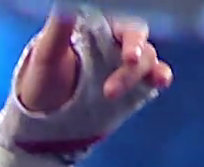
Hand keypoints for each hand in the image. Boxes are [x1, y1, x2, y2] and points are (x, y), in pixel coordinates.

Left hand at [15, 8, 173, 114]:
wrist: (44, 118)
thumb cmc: (43, 79)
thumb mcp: (46, 54)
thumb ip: (59, 28)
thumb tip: (65, 3)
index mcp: (95, 26)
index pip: (118, 16)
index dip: (123, 27)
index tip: (122, 40)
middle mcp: (114, 40)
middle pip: (136, 36)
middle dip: (135, 48)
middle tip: (128, 61)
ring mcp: (126, 63)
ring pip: (146, 57)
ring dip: (137, 72)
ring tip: (113, 93)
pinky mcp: (135, 84)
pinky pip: (153, 74)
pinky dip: (160, 75)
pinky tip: (161, 80)